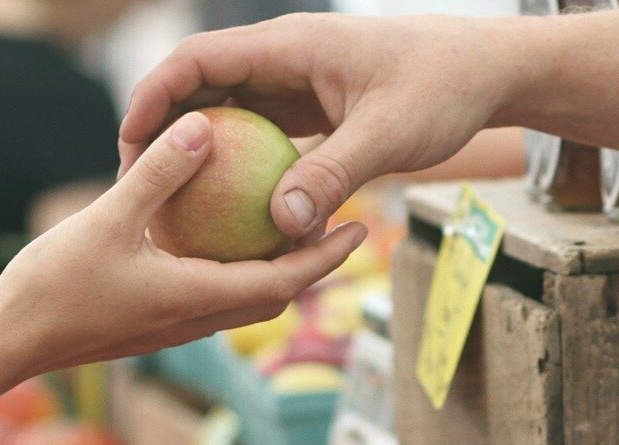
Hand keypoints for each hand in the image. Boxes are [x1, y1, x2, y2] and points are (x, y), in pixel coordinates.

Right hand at [0, 111, 366, 380]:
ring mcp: (173, 325)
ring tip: (289, 226)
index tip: (359, 228)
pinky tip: (218, 235)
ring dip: (273, 268)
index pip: (283, 282)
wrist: (7, 342)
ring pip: (242, 298)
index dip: (326, 256)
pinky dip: (231, 268)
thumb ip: (158, 174)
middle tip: (340, 223)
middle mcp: (195, 319)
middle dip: (311, 263)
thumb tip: (203, 126)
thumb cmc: (54, 285)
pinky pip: (209, 294)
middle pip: (274, 294)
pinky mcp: (152, 322)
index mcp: (197, 299)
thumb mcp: (108, 219)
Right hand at [119, 13, 542, 236]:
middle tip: (136, 184)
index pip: (197, 60)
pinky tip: (229, 211)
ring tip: (171, 202)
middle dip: (164, 129)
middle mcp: (285, 57)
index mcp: (290, 45)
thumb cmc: (444, 89)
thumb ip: (333, 174)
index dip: (153, 97)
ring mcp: (298, 81)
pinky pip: (261, 132)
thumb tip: (281, 224)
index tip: (129, 144)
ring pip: (229, 110)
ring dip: (199, 150)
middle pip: (201, 85)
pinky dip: (240, 163)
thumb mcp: (389, 135)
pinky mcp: (314, 105)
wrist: (490, 71)